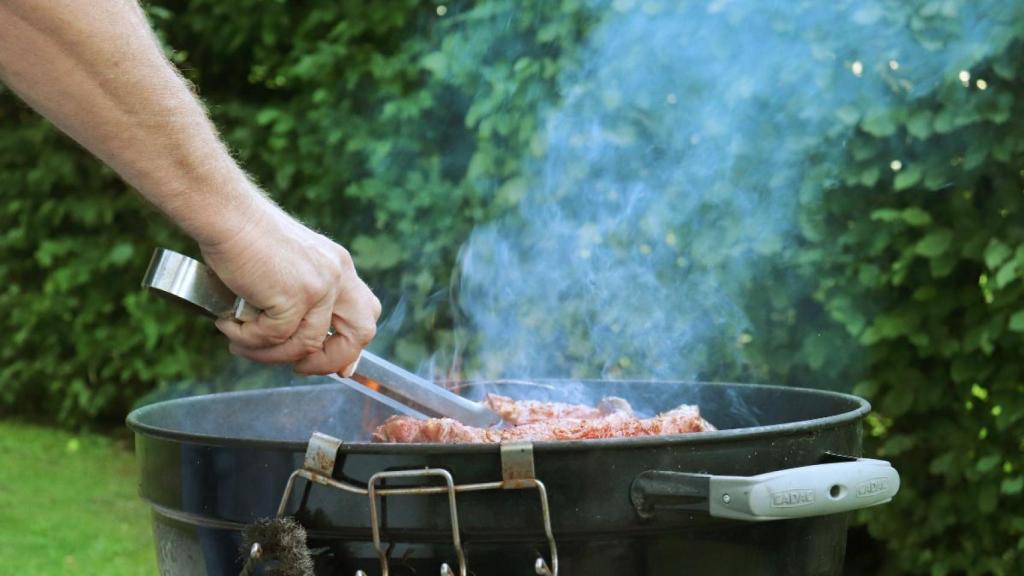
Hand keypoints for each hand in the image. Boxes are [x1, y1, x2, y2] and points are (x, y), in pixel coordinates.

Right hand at [200, 196, 381, 374]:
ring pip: (304, 345)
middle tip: (297, 368)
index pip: (366, 313)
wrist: (225, 213)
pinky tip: (227, 324)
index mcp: (338, 266)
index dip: (354, 346)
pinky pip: (273, 337)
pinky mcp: (293, 295)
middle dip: (331, 361)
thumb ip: (302, 294)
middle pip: (360, 333)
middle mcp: (337, 275)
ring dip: (268, 353)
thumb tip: (301, 341)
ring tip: (238, 342)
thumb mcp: (289, 264)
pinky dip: (247, 338)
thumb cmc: (245, 236)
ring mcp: (319, 286)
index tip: (339, 367)